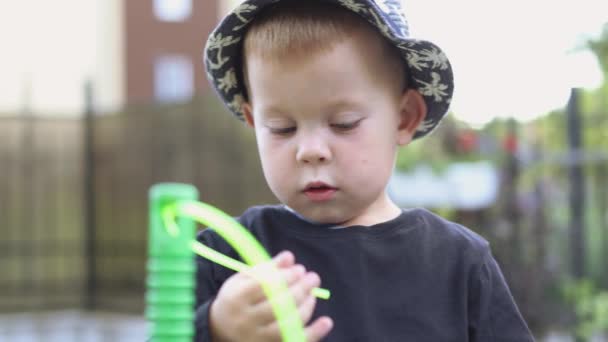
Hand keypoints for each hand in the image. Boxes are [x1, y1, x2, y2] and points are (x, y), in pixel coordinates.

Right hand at [209, 251, 332, 341]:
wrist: (220, 329)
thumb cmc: (236, 298)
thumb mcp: (244, 279)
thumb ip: (266, 267)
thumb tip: (289, 256)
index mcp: (236, 298)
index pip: (264, 286)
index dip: (285, 277)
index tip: (299, 269)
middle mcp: (245, 320)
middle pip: (277, 305)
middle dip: (300, 289)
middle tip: (312, 278)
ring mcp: (257, 337)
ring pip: (287, 323)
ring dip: (306, 306)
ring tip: (313, 293)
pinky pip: (295, 340)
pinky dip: (313, 333)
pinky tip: (326, 321)